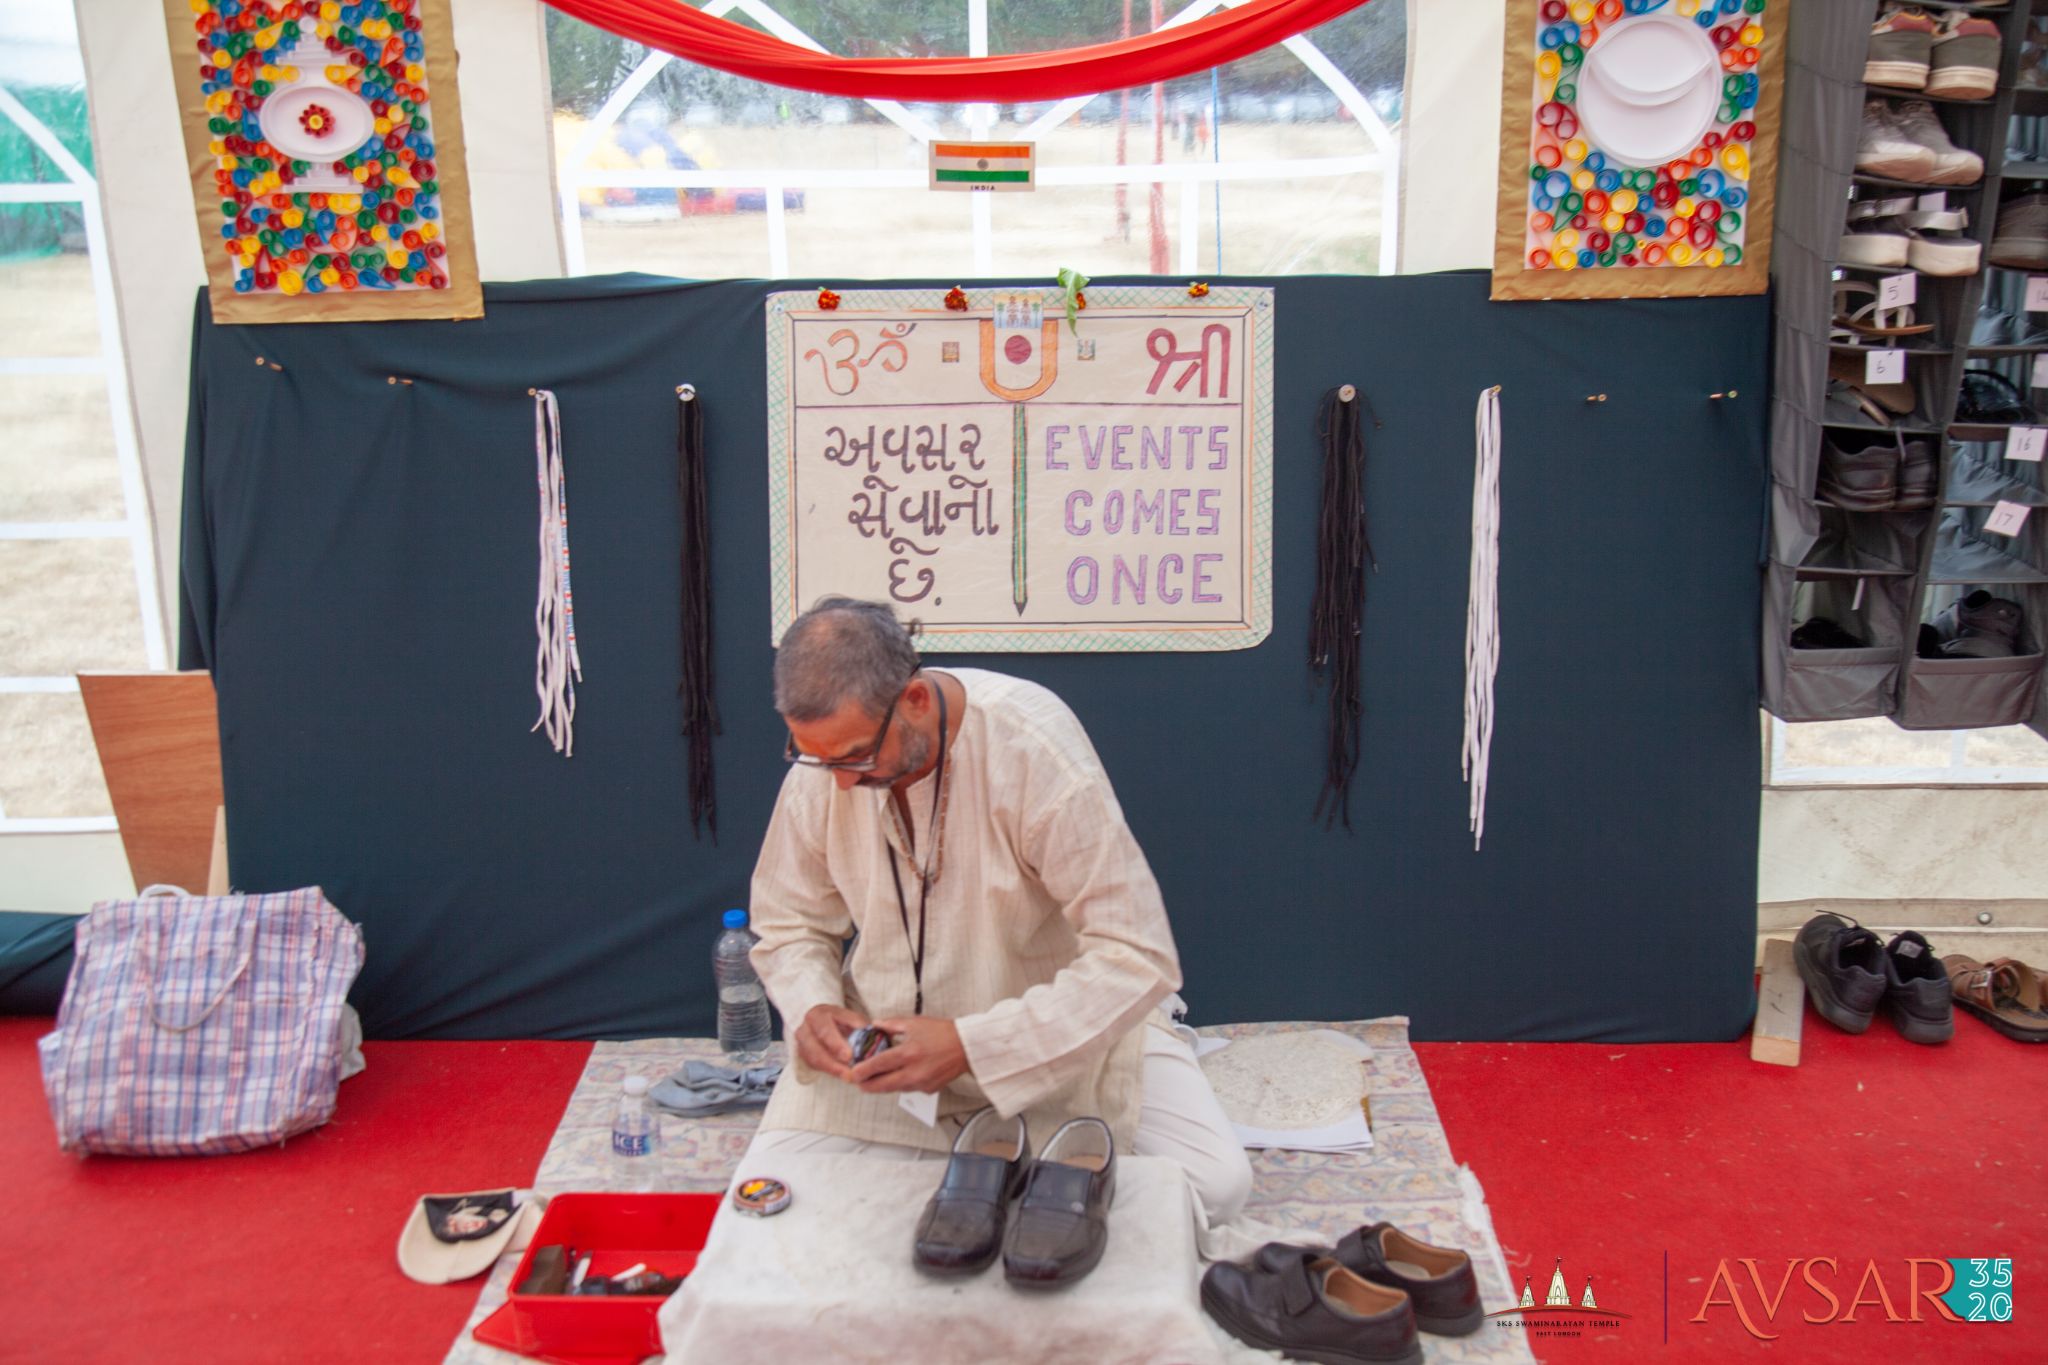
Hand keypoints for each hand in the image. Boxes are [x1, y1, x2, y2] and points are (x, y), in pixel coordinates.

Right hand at [796, 1004, 868, 1082]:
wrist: (825, 1023)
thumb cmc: (842, 1021)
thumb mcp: (852, 1018)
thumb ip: (860, 1026)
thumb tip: (873, 1034)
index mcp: (818, 1015)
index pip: (825, 1029)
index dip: (836, 1044)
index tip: (849, 1056)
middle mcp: (806, 1028)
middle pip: (816, 1048)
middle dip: (832, 1063)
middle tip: (849, 1073)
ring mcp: (802, 1043)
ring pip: (814, 1060)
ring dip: (832, 1070)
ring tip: (849, 1077)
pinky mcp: (803, 1055)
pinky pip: (814, 1066)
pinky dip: (829, 1072)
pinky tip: (843, 1075)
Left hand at [851, 1016, 969, 1094]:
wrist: (967, 1047)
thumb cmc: (943, 1033)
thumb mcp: (914, 1023)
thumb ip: (891, 1025)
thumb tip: (875, 1025)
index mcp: (908, 1053)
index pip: (879, 1065)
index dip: (862, 1071)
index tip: (852, 1073)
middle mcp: (914, 1072)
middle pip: (883, 1085)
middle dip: (867, 1086)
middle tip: (858, 1082)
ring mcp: (922, 1083)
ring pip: (895, 1089)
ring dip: (884, 1084)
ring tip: (876, 1077)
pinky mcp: (929, 1089)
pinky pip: (909, 1089)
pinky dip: (902, 1083)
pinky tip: (901, 1074)